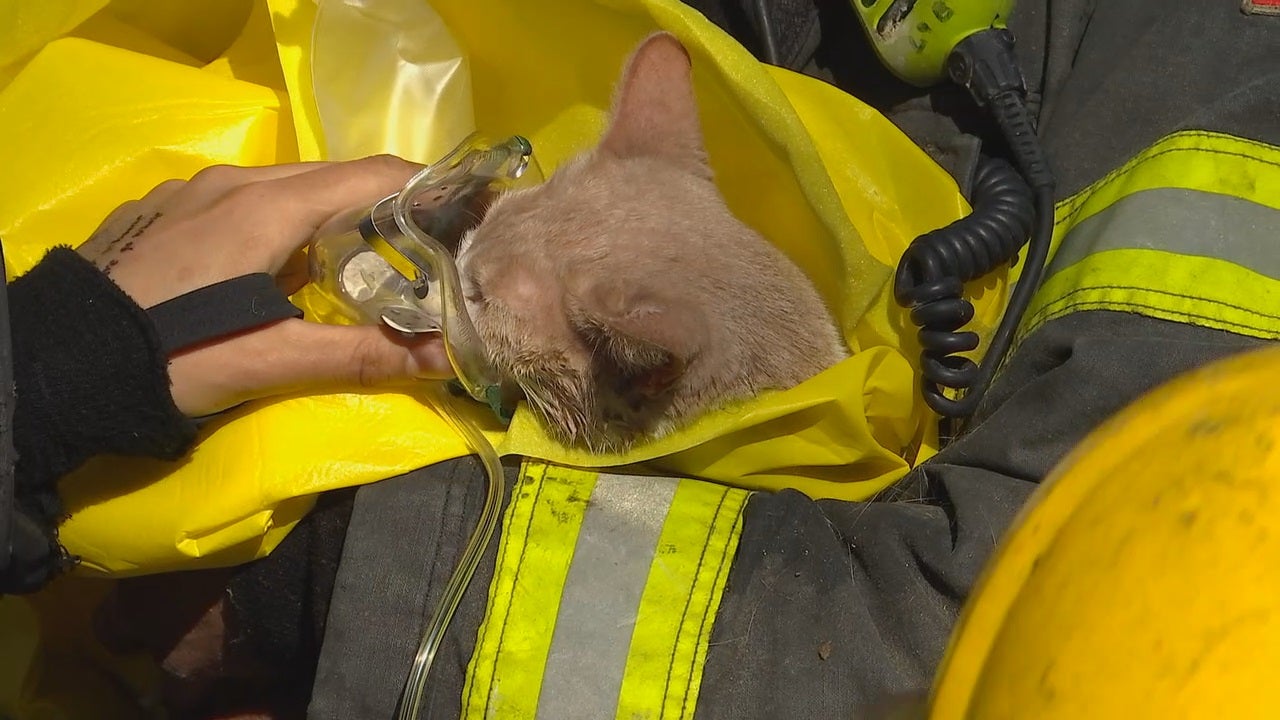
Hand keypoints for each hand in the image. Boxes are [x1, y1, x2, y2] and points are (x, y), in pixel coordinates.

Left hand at [77, 157, 454, 416]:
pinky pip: (239, 200)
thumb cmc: (174, 356)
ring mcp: (192, 190)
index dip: (425, 189)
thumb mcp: (270, 363)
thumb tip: (443, 359)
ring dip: (326, 217)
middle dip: (381, 208)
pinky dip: (277, 222)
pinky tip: (273, 268)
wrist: (57, 360)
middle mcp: (235, 181)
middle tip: (419, 250)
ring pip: (283, 189)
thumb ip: (360, 356)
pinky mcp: (162, 209)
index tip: (463, 214)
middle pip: (330, 179)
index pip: (371, 177)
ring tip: (352, 264)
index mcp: (270, 207)